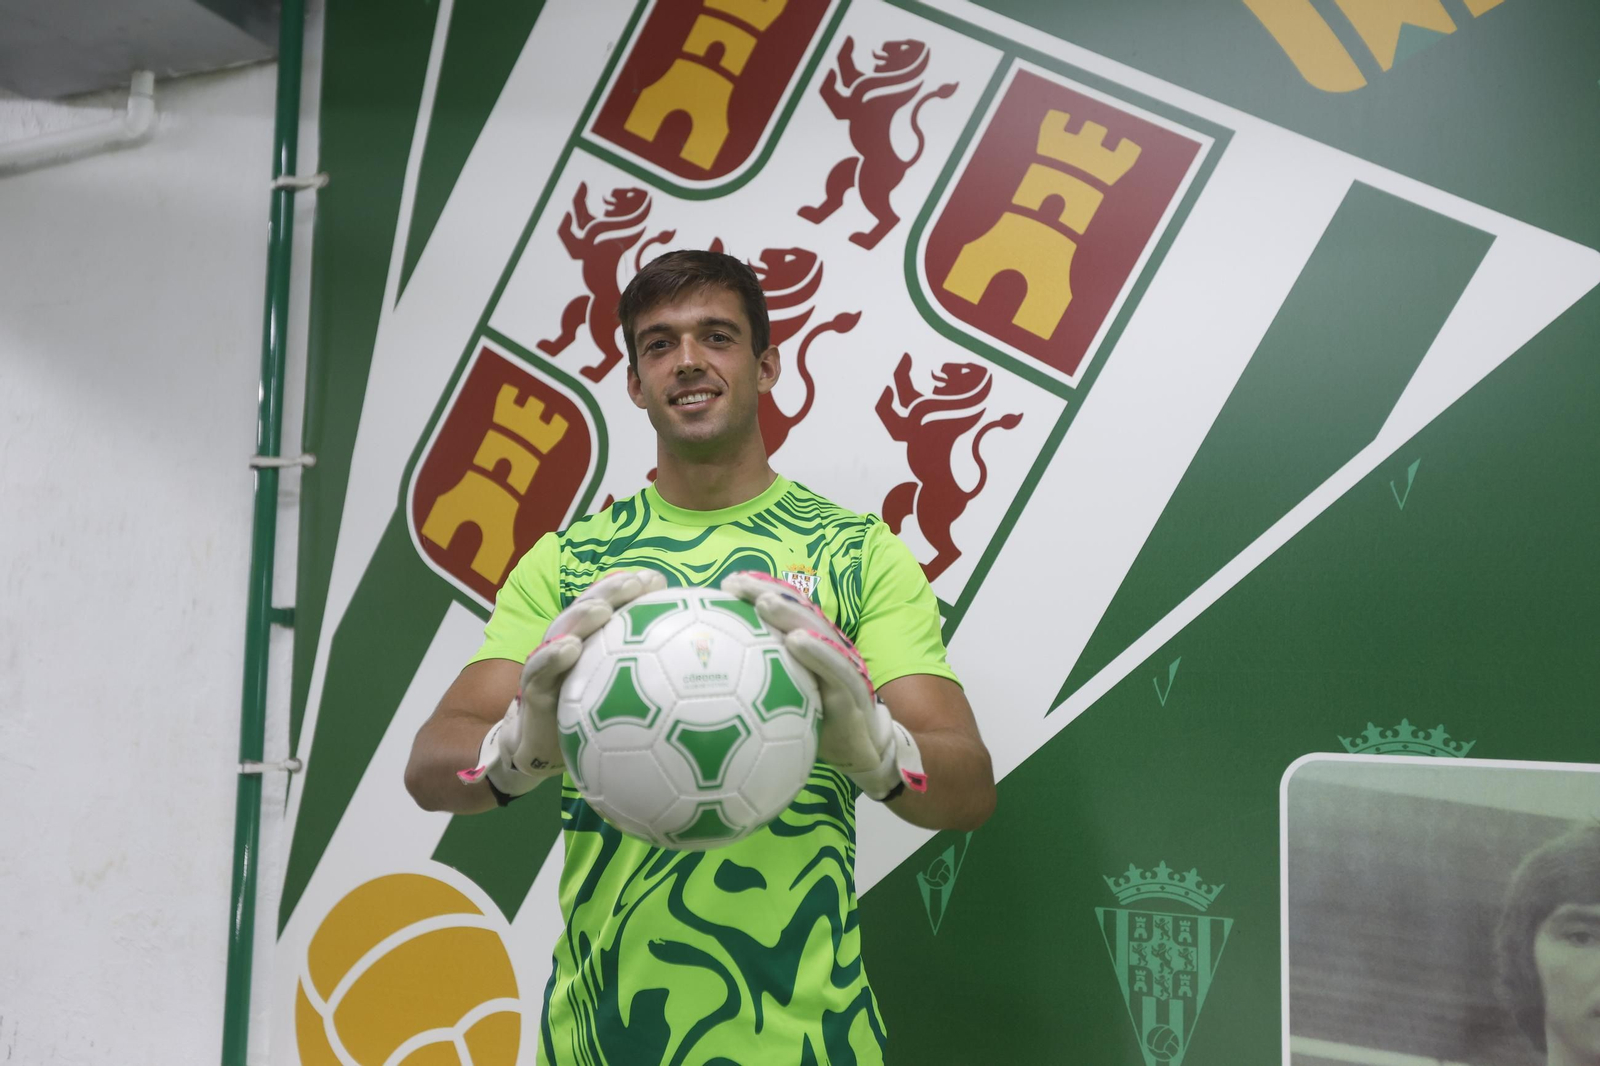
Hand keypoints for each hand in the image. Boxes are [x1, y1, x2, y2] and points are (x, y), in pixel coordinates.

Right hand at [459, 569, 666, 800]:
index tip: (656, 581)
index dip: (629, 589)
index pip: (611, 607)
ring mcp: (548, 663)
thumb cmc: (587, 720)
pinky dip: (553, 656)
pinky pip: (540, 669)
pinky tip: (570, 648)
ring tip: (603, 608)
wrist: (540, 748)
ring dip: (582, 616)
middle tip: (635, 583)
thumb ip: (645, 673)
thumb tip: (685, 660)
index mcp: (591, 642)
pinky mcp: (533, 689)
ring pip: (563, 631)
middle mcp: (569, 645)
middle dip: (610, 591)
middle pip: (588, 610)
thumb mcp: (616, 696)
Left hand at [719, 571, 926, 800]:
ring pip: (817, 631)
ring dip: (790, 613)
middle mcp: (827, 648)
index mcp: (811, 645)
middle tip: (736, 583)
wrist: (863, 750)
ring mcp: (842, 666)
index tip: (726, 584)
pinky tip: (796, 641)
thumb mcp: (789, 696)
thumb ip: (765, 676)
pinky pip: (835, 668)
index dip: (759, 591)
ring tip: (764, 602)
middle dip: (767, 591)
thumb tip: (719, 670)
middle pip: (797, 611)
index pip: (785, 609)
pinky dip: (817, 652)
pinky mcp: (853, 690)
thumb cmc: (820, 719)